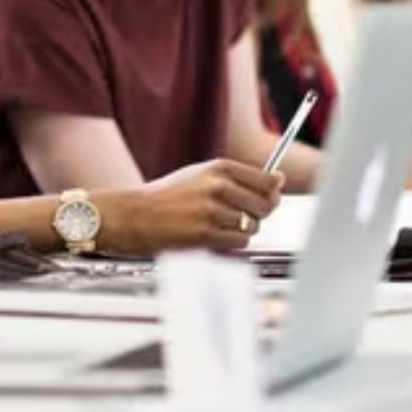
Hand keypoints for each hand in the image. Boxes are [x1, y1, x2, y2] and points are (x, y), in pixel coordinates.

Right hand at [105, 159, 283, 254]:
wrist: (134, 215)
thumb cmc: (166, 197)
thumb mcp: (200, 175)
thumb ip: (238, 177)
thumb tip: (278, 180)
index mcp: (219, 168)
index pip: (267, 180)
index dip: (271, 193)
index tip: (269, 197)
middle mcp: (218, 186)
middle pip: (265, 205)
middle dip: (258, 214)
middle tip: (240, 216)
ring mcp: (212, 211)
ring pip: (252, 226)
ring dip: (242, 230)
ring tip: (220, 226)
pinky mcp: (205, 234)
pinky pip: (238, 242)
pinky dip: (232, 243)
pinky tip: (215, 237)